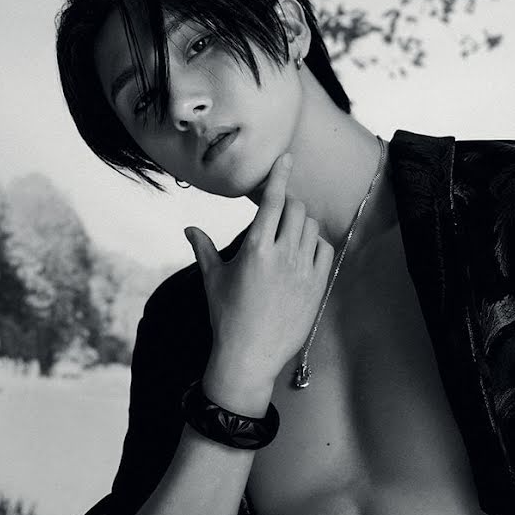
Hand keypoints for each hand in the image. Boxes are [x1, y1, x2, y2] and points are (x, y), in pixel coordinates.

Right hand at [184, 152, 334, 382]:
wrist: (250, 356)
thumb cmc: (226, 317)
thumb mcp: (213, 280)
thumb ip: (203, 248)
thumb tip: (189, 229)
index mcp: (255, 249)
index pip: (272, 201)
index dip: (280, 175)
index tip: (286, 158)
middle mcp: (283, 255)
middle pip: (296, 209)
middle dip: (288, 204)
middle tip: (279, 212)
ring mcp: (303, 271)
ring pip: (312, 227)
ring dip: (302, 223)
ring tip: (289, 234)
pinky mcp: (317, 286)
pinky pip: (325, 250)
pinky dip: (316, 243)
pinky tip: (304, 251)